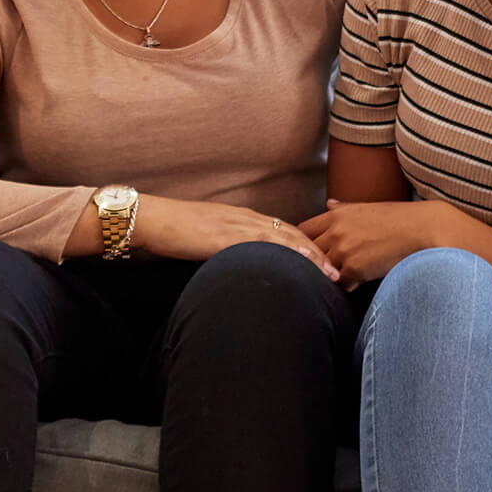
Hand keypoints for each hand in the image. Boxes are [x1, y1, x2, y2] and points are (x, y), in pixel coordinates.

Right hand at [135, 195, 339, 281]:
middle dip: (319, 252)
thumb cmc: (174, 231)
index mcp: (241, 218)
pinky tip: (301, 264)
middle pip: (292, 234)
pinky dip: (286, 254)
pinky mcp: (227, 237)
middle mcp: (245, 219)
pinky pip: (263, 244)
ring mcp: (237, 226)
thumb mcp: (206, 239)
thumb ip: (226, 248)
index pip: (283, 231)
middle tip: (341, 271)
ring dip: (311, 256)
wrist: (150, 219)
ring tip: (332, 273)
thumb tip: (239, 265)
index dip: (307, 247)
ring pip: (284, 238)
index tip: (326, 263)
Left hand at [297, 198, 436, 288]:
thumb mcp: (368, 208)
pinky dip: (344, 288)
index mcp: (336, 215)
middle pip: (306, 252)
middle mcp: (336, 232)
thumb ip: (344, 209)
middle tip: (317, 271)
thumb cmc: (401, 219)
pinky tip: (353, 287)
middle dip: (310, 262)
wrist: (426, 230)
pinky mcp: (355, 269)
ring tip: (335, 281)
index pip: (302, 231)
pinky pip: (338, 285)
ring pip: (320, 270)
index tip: (306, 252)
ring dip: (327, 277)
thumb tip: (328, 203)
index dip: (301, 243)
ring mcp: (344, 250)